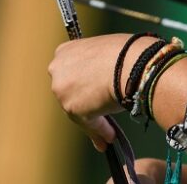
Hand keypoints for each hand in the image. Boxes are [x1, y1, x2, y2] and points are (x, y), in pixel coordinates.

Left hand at [49, 33, 145, 147]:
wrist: (129, 62)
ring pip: (78, 110)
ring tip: (109, 132)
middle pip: (70, 92)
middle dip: (84, 104)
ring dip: (93, 120)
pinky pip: (88, 123)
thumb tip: (105, 83)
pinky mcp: (71, 108)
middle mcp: (57, 69)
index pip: (71, 72)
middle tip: (100, 113)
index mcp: (64, 51)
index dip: (83, 84)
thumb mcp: (104, 53)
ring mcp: (62, 89)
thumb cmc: (124, 54)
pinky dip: (100, 130)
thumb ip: (98, 66)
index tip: (91, 94)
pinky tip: (110, 135)